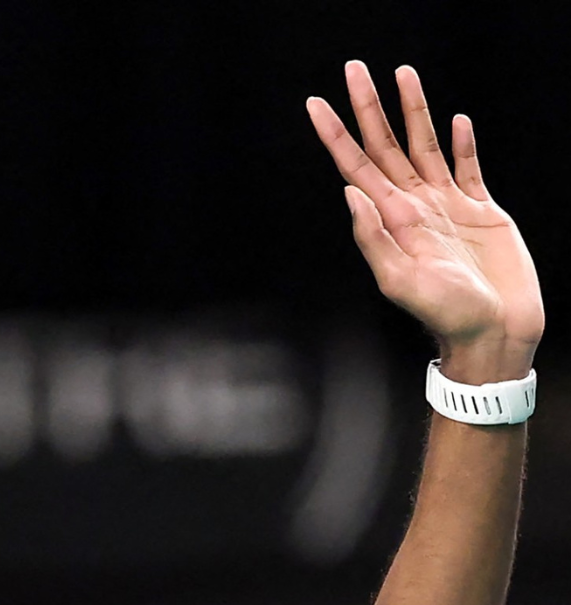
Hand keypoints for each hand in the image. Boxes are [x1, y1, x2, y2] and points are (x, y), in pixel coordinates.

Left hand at [308, 62, 543, 382]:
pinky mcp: (481, 210)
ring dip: (412, 110)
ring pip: (425, 145)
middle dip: (368, 107)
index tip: (315, 103)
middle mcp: (413, 206)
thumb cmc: (446, 316)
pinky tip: (456, 120)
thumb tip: (348, 192)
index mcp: (391, 219)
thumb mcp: (399, 280)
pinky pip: (469, 167)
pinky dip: (463, 143)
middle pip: (385, 145)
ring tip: (402, 74)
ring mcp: (446, 206)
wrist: (493, 333)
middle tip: (353, 68)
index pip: (355, 167)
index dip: (335, 135)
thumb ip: (373, 236)